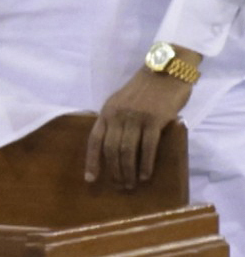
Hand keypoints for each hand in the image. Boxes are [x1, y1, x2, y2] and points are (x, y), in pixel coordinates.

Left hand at [85, 61, 192, 189]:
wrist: (166, 70)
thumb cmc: (145, 89)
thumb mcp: (121, 102)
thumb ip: (116, 120)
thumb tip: (113, 145)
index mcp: (107, 111)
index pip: (94, 140)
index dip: (92, 161)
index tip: (90, 179)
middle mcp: (118, 115)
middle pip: (111, 149)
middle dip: (114, 170)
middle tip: (119, 186)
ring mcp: (136, 118)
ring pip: (128, 151)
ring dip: (129, 171)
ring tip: (132, 184)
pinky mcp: (155, 120)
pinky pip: (148, 147)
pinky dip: (146, 164)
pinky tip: (146, 175)